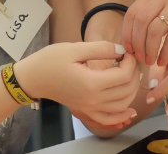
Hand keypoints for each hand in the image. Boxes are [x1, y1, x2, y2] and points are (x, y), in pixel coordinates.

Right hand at [16, 41, 139, 127]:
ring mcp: (88, 108)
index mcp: (91, 83)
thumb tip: (121, 50)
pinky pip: (107, 120)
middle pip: (126, 91)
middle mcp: (92, 100)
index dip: (131, 62)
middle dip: (134, 74)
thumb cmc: (50, 61)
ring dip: (132, 92)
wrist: (32, 78)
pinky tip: (130, 112)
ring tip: (132, 75)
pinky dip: (121, 117)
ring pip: (121, 106)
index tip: (127, 52)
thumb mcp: (75, 48)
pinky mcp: (84, 111)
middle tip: (131, 60)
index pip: (123, 76)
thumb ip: (101, 48)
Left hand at [121, 0, 167, 65]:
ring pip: (153, 31)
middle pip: (140, 22)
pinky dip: (165, 53)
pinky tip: (163, 61)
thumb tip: (133, 37)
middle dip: (137, 44)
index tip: (129, 49)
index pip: (132, 12)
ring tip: (151, 61)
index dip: (127, 33)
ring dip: (149, 50)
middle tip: (140, 58)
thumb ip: (154, 14)